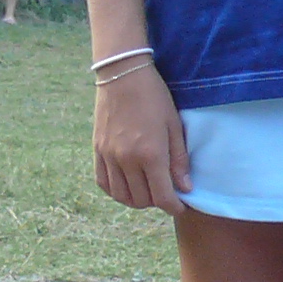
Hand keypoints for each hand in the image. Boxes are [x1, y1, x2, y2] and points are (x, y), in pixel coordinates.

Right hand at [93, 64, 189, 209]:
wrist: (122, 75)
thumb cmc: (155, 98)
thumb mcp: (175, 126)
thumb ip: (179, 160)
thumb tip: (185, 188)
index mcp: (150, 155)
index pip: (162, 197)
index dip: (174, 206)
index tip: (181, 205)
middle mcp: (127, 160)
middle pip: (142, 200)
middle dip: (157, 202)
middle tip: (167, 193)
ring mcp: (109, 156)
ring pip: (122, 196)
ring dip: (137, 199)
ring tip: (149, 190)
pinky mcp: (97, 150)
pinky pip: (104, 183)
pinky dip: (116, 191)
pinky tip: (128, 185)